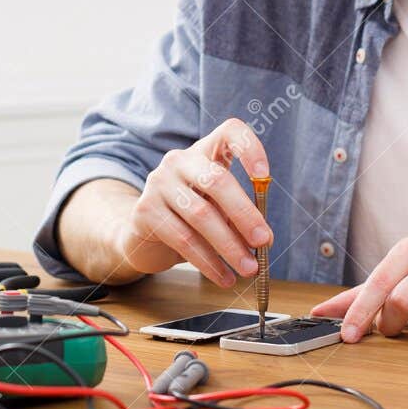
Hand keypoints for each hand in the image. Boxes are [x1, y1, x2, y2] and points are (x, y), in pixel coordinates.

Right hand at [114, 118, 272, 287]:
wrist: (143, 236)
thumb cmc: (191, 220)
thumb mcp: (218, 211)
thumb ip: (240, 218)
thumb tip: (264, 239)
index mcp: (205, 152)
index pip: (229, 132)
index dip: (249, 148)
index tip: (264, 176)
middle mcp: (179, 161)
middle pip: (216, 179)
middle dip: (244, 214)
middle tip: (263, 241)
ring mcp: (158, 183)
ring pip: (201, 215)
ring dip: (229, 246)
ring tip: (248, 268)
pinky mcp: (145, 210)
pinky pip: (182, 238)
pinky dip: (207, 262)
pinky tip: (222, 276)